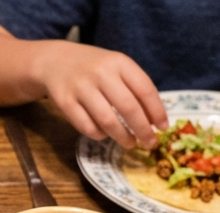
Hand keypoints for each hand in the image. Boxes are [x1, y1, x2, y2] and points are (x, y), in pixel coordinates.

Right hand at [35, 43, 168, 148]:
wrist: (55, 61)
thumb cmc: (94, 68)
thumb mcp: (116, 67)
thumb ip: (134, 87)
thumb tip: (154, 120)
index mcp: (119, 62)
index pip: (145, 89)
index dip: (157, 111)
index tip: (163, 127)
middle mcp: (101, 73)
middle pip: (128, 108)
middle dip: (143, 130)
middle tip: (150, 143)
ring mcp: (81, 88)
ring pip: (108, 121)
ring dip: (123, 137)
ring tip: (130, 143)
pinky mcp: (65, 102)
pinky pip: (87, 127)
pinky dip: (99, 135)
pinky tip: (104, 133)